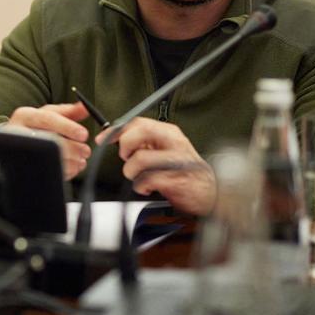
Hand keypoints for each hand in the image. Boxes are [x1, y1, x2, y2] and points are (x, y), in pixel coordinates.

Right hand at [8, 102, 90, 179]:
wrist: (14, 148)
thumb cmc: (35, 129)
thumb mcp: (48, 116)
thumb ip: (69, 111)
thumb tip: (86, 106)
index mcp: (25, 115)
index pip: (47, 118)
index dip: (68, 127)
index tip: (84, 134)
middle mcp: (18, 131)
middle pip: (50, 140)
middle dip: (74, 148)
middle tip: (86, 151)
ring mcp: (19, 151)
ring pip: (51, 158)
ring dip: (72, 161)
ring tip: (80, 160)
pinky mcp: (25, 169)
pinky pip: (50, 171)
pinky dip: (66, 172)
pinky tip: (71, 168)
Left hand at [98, 117, 215, 215]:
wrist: (211, 192)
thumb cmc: (184, 171)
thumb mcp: (165, 149)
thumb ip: (145, 142)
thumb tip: (116, 137)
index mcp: (169, 132)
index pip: (138, 122)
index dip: (116, 130)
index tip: (103, 139)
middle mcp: (174, 142)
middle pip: (138, 133)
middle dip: (125, 147)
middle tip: (127, 158)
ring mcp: (176, 160)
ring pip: (139, 159)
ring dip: (132, 172)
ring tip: (140, 177)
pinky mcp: (176, 180)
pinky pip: (146, 180)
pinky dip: (141, 187)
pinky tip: (148, 188)